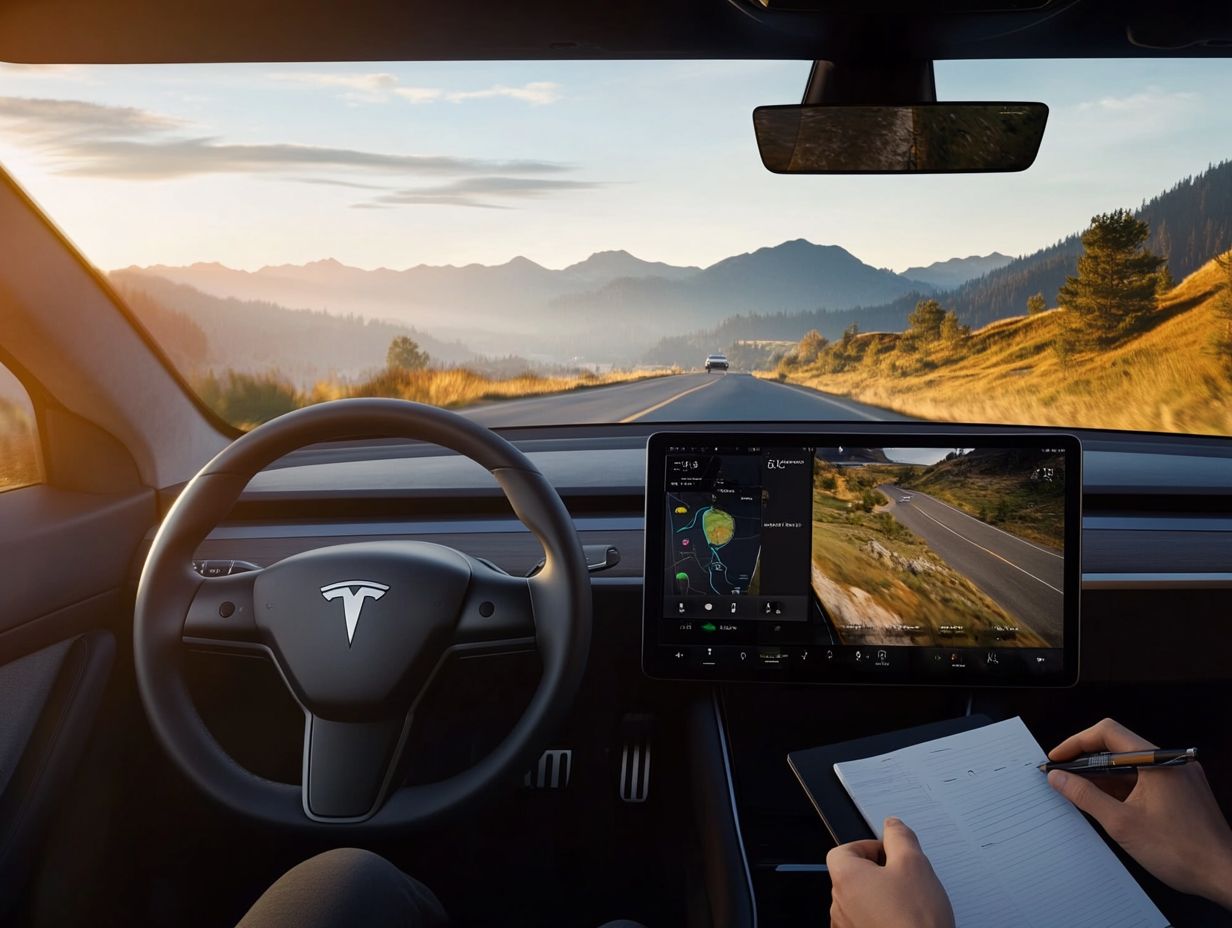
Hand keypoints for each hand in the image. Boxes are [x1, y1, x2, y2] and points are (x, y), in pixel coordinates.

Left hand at [826, 817, 954, 927]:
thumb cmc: (915, 920)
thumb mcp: (914, 864)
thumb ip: (900, 838)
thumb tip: (892, 825)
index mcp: (845, 878)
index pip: (843, 850)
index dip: (867, 847)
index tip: (888, 853)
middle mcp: (839, 904)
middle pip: (852, 876)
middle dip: (877, 872)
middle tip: (905, 878)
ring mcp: (846, 927)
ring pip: (860, 901)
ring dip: (880, 897)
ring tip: (908, 903)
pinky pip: (865, 922)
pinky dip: (881, 918)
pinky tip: (904, 920)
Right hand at [1048, 718, 1231, 908]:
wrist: (1224, 876)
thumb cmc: (1182, 852)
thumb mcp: (1122, 824)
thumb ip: (1085, 796)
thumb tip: (1060, 778)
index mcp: (1158, 762)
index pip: (1108, 733)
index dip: (1077, 743)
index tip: (1058, 758)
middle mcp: (1171, 762)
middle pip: (1119, 747)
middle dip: (1087, 761)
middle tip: (1064, 777)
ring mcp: (1179, 776)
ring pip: (1131, 765)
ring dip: (1105, 776)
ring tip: (1081, 793)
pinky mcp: (1183, 791)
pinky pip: (1145, 779)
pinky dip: (1123, 787)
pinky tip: (1108, 804)